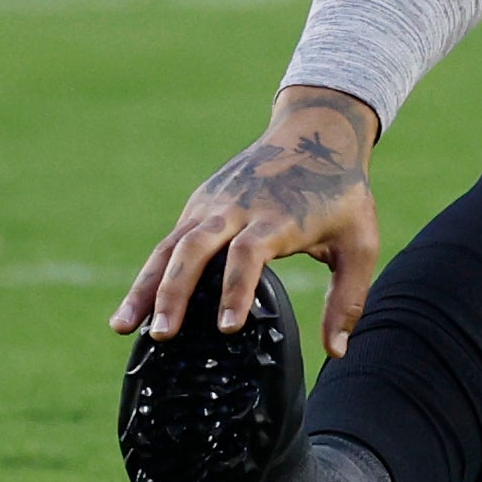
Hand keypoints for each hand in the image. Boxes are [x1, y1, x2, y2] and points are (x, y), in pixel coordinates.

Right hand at [109, 86, 380, 360]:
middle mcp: (237, 207)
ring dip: (146, 286)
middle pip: (195, 247)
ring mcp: (214, 203)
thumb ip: (348, 298)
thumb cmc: (342, 192)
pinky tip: (136, 308)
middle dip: (175, 292)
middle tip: (162, 335)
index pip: (248, 253)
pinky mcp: (201, 204)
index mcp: (278, 216)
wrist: (317, 129)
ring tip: (121, 327)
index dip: (235, 289)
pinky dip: (151, 274)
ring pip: (171, 245)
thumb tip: (336, 353)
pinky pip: (170, 242)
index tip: (227, 328)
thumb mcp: (360, 242)